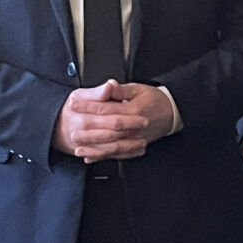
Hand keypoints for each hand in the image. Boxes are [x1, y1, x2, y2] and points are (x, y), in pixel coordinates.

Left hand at [53, 82, 174, 162]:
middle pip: (108, 131)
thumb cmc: (154, 100)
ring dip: (95, 149)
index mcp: (133, 109)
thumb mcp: (138, 89)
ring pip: (113, 147)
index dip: (88, 106)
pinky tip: (91, 158)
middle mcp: (134, 127)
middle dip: (89, 133)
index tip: (74, 104)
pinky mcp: (135, 146)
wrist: (170, 113)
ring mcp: (135, 139)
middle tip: (72, 133)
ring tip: (79, 150)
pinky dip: (103, 157)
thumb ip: (121, 90)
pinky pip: (118, 155)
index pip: (106, 108)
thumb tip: (109, 85)